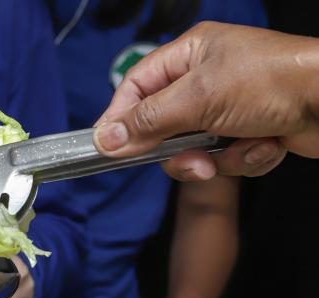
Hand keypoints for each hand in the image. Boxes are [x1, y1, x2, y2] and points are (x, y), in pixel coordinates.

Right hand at [93, 22, 318, 180]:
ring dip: (217, 158)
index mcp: (190, 54)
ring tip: (242, 149)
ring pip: (194, 148)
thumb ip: (147, 121)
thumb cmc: (273, 81)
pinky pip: (227, 157)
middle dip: (179, 150)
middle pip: (163, 126)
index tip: (110, 148)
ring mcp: (230, 106)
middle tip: (193, 162)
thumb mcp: (199, 99)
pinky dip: (246, 158)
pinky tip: (269, 145)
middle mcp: (207, 78)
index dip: (121, 118)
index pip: (136, 87)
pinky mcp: (250, 130)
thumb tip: (105, 139)